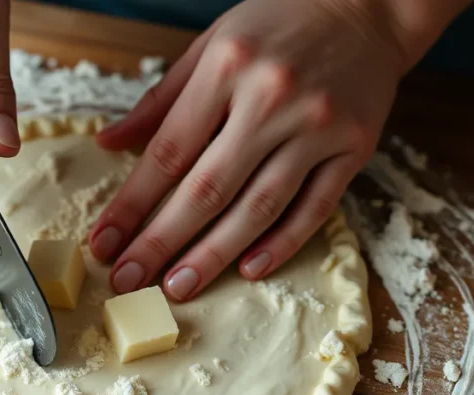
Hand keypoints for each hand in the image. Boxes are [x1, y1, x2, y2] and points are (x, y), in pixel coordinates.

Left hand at [89, 0, 467, 299]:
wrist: (371, 4)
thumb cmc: (281, 23)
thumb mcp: (212, 44)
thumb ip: (161, 100)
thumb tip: (109, 144)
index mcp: (226, 68)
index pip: (168, 152)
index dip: (131, 204)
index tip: (103, 242)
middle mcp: (271, 98)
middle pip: (207, 188)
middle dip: (161, 242)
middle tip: (128, 280)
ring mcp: (317, 125)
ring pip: (258, 206)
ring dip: (214, 255)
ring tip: (178, 287)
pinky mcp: (355, 146)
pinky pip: (314, 208)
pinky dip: (281, 244)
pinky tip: (248, 271)